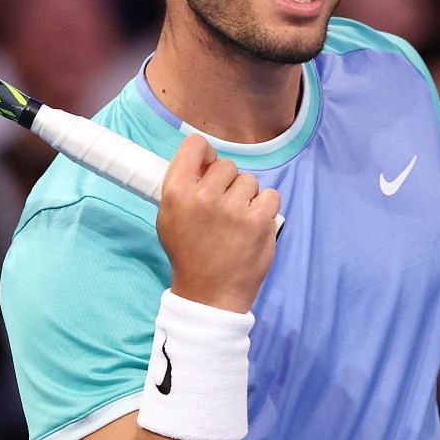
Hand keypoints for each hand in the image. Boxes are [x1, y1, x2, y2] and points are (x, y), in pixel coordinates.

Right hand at [157, 133, 280, 313]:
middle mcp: (204, 197)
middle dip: (227, 184)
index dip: (205, 154)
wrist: (208, 294)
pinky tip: (253, 226)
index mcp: (177, 193)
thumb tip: (205, 160)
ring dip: (247, 197)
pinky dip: (265, 209)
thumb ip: (182, 185)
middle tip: (222, 209)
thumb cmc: (188, 254)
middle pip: (227, 165)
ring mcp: (234, 209)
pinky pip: (270, 196)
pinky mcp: (259, 221)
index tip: (208, 168)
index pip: (195, 145)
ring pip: (249, 181)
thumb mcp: (168, 217)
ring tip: (237, 221)